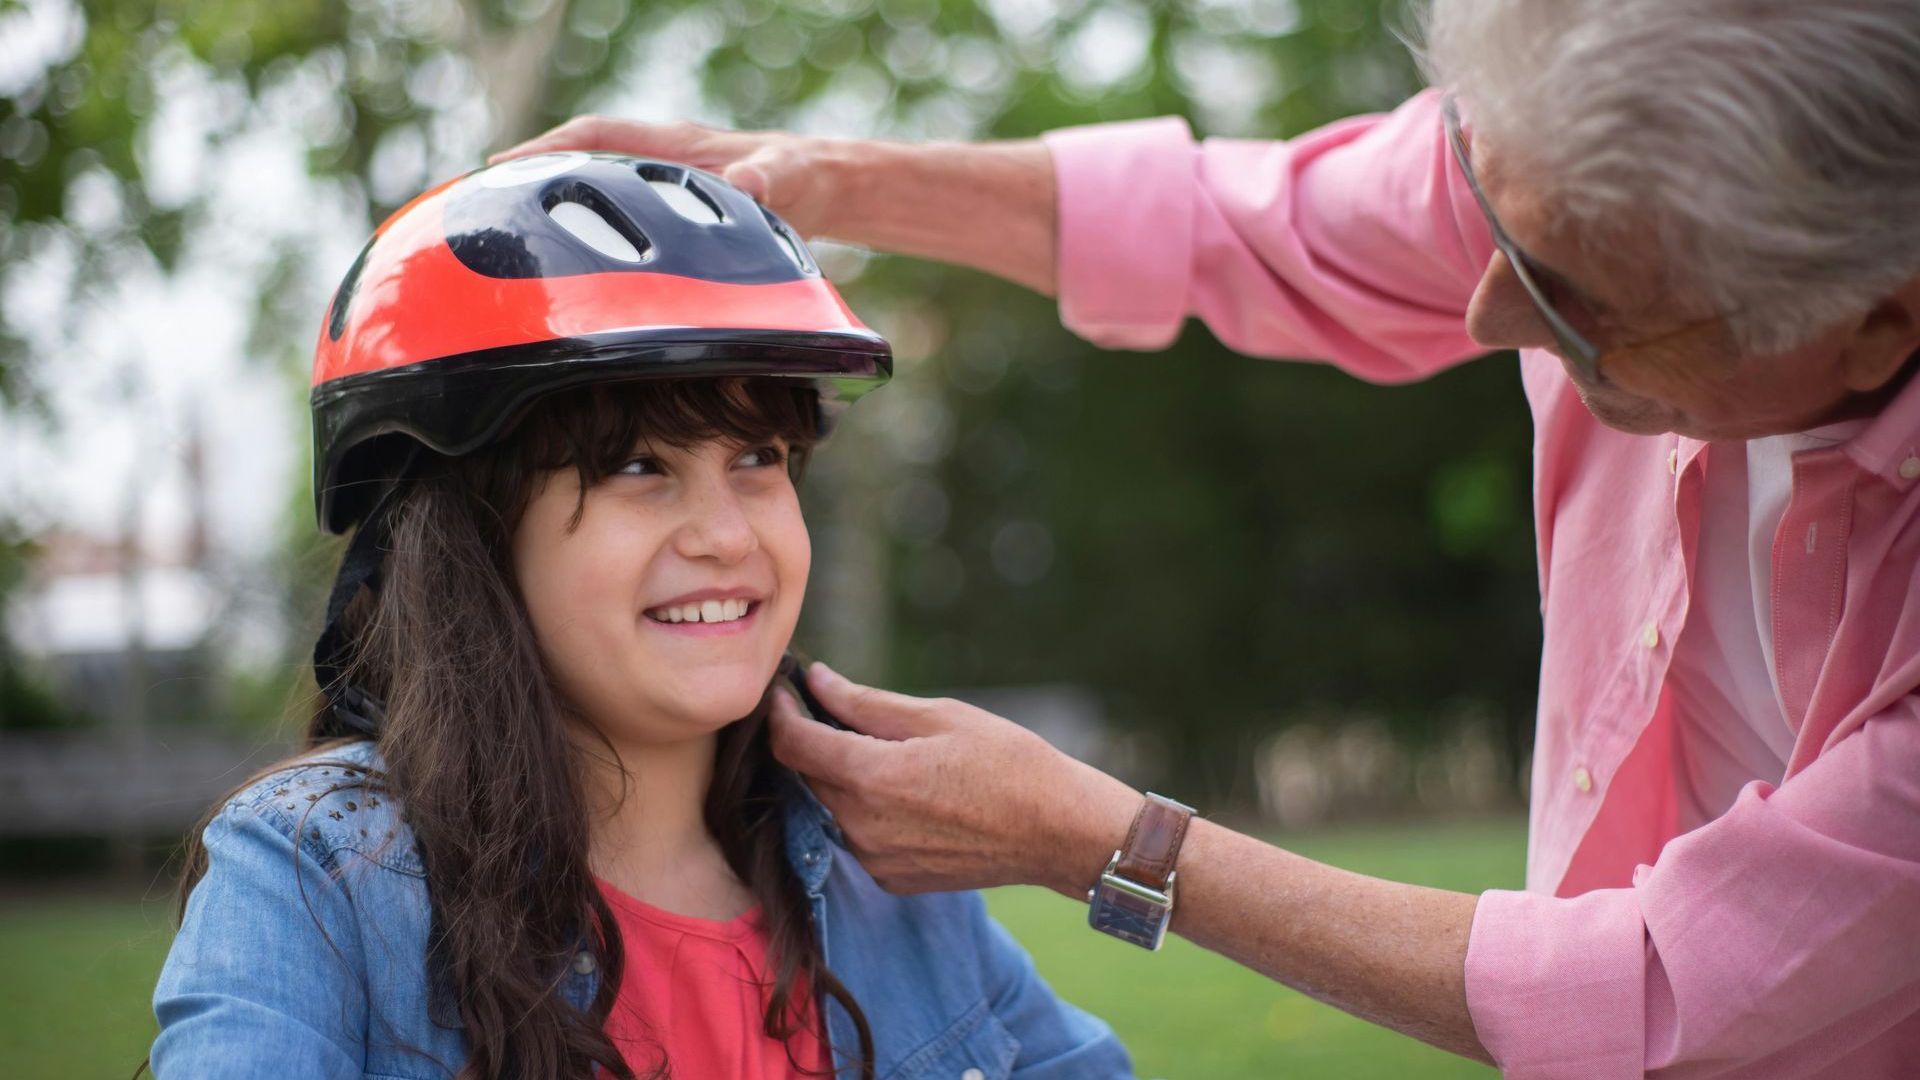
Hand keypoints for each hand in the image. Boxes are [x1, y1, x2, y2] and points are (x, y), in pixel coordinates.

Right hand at [490, 118, 852, 236]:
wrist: (825, 189)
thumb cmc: (804, 176)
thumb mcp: (789, 177)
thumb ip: (769, 179)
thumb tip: (747, 185)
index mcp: (674, 144)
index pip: (597, 136)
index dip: (546, 150)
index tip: (500, 168)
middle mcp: (658, 160)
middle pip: (578, 163)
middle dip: (529, 181)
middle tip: (476, 211)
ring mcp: (660, 187)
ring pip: (593, 194)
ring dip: (551, 213)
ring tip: (501, 247)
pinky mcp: (669, 215)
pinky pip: (616, 223)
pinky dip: (586, 240)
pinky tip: (561, 274)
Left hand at [769, 662, 1140, 894]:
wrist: (1056, 832)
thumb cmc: (1007, 762)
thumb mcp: (938, 715)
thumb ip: (865, 702)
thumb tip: (817, 680)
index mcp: (871, 777)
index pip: (792, 745)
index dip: (781, 712)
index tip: (786, 691)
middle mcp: (861, 826)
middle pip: (807, 776)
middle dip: (811, 741)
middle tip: (834, 710)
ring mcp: (874, 859)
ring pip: (830, 808)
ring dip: (839, 777)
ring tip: (880, 751)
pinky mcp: (891, 879)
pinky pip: (857, 837)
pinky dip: (864, 810)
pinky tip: (904, 792)